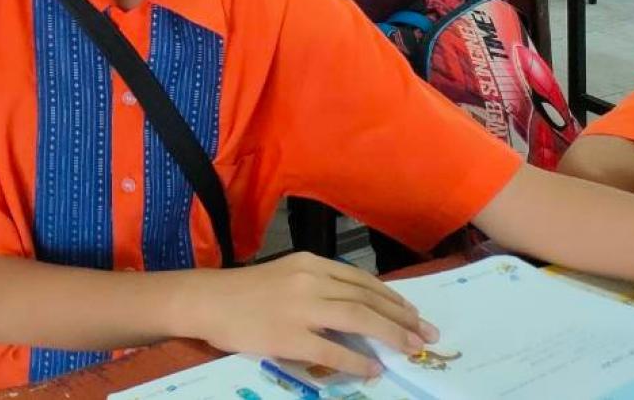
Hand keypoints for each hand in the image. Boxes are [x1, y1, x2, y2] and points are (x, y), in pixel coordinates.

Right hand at [181, 253, 437, 380]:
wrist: (205, 300)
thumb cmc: (243, 290)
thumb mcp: (285, 275)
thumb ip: (318, 285)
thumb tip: (356, 307)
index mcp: (309, 263)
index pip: (361, 279)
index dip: (392, 297)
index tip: (413, 312)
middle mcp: (309, 280)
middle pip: (367, 299)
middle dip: (402, 318)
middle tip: (427, 334)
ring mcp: (300, 309)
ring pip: (358, 319)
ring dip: (391, 336)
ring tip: (413, 349)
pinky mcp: (290, 337)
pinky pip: (334, 350)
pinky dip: (358, 361)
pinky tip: (374, 370)